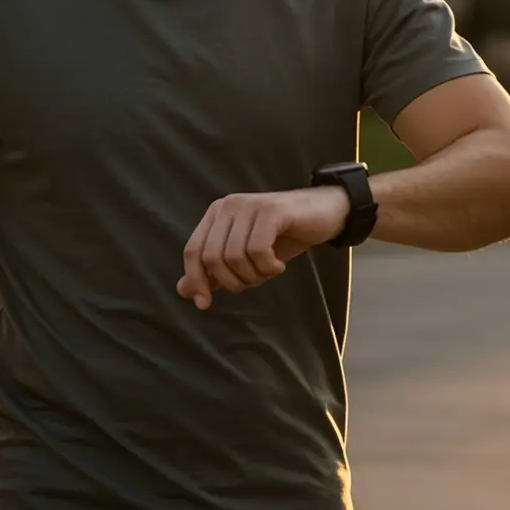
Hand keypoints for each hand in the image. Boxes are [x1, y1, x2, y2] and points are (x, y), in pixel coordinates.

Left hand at [176, 187, 349, 309]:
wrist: (326, 213)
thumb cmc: (284, 236)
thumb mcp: (245, 257)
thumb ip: (214, 272)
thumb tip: (183, 291)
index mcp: (217, 214)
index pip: (192, 251)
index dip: (196, 280)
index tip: (205, 304)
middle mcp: (228, 205)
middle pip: (211, 257)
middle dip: (231, 281)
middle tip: (255, 280)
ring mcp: (248, 205)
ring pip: (234, 257)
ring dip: (253, 275)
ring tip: (269, 270)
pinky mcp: (270, 211)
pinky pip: (257, 251)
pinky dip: (268, 267)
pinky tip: (278, 265)